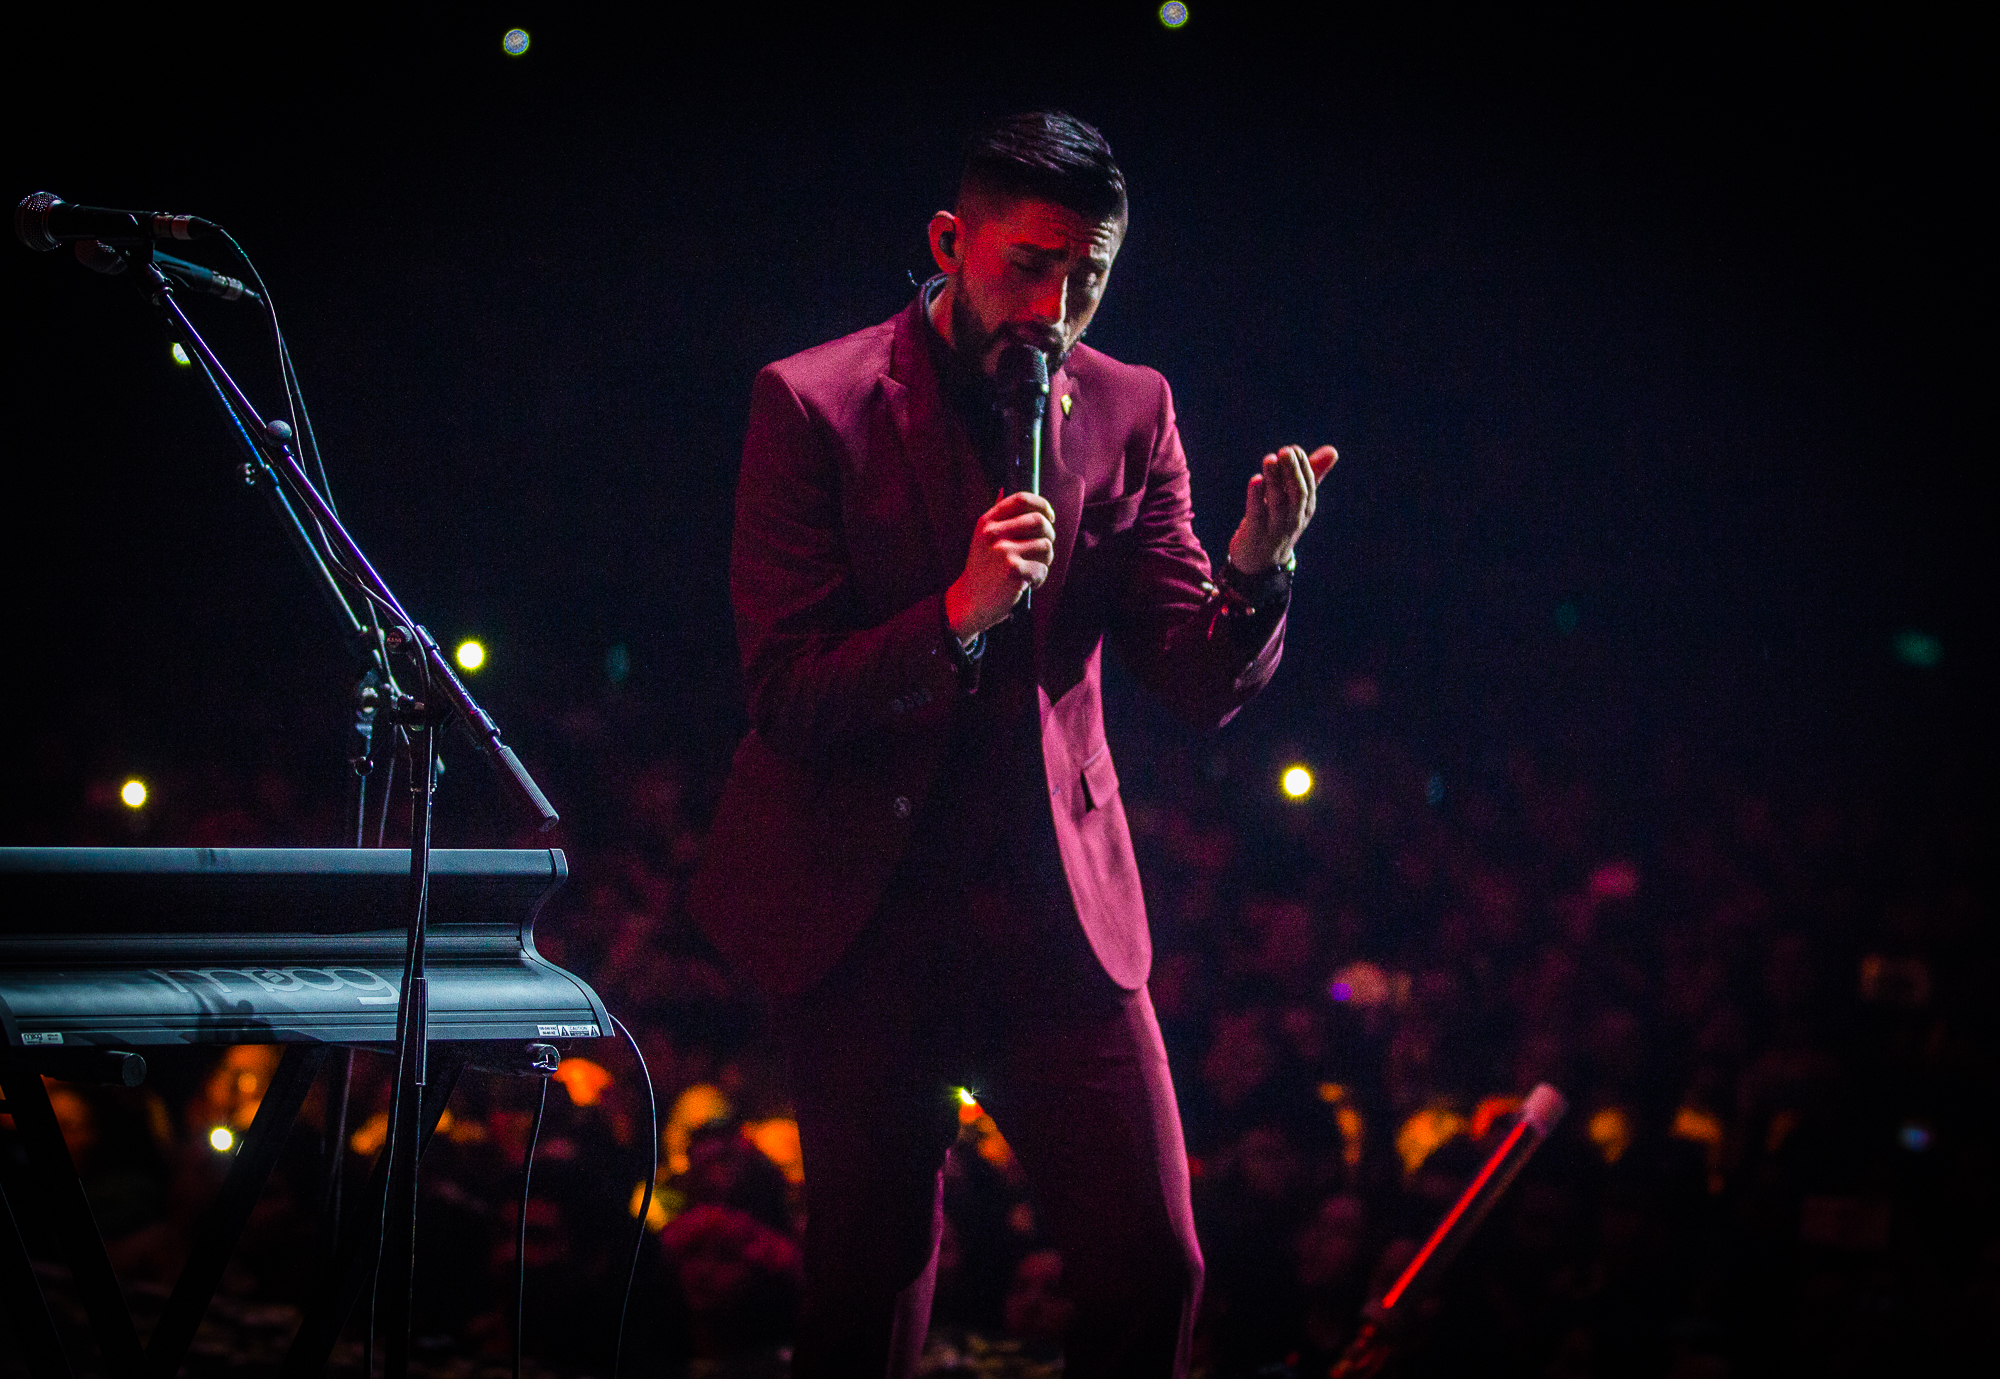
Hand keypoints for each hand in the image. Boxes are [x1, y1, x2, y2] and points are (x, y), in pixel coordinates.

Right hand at [946, 491, 1056, 637]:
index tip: (1050, 517)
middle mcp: (993, 533)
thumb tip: (1003, 488)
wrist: (969, 603)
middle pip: (1039, 521)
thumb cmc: (983, 570)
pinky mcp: (1013, 571)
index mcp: (987, 522)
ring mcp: (1003, 551)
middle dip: (1049, 536)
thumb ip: (997, 517)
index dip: (1042, 505)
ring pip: (1046, 546)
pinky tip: (1027, 585)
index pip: (1021, 499)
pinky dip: (1040, 579)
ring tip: (1031, 571)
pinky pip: (1043, 568)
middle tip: (1043, 552)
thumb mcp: (983, 539)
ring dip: (1045, 562)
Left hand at [1227, 444, 1337, 573]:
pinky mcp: (1255, 534)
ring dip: (1274, 480)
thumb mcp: (1295, 501)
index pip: (1308, 486)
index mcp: (1305, 509)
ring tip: (1269, 459)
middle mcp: (1294, 519)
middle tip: (1285, 451)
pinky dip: (1256, 497)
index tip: (1294, 449)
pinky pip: (1257, 514)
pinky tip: (1255, 480)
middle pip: (1297, 494)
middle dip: (1292, 471)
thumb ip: (1311, 475)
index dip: (1303, 467)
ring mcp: (1275, 528)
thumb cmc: (1278, 523)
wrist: (1259, 563)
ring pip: (1278, 502)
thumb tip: (1333, 451)